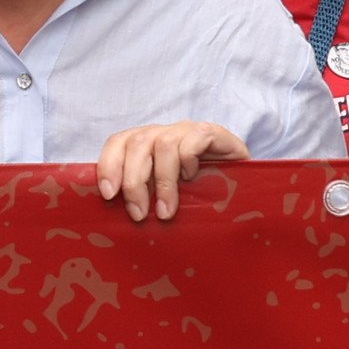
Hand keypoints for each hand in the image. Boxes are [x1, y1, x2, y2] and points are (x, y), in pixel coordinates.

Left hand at [94, 119, 245, 218]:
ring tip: (166, 212)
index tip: (108, 194)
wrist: (240, 190)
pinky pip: (192, 141)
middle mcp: (162, 133)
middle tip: (138, 214)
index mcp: (144, 145)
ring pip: (163, 144)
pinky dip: (188, 162)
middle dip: (133, 181)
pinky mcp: (211, 133)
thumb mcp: (161, 198)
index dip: (108, 165)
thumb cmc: (194, 198)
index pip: (118, 142)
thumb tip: (111, 217)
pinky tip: (193, 179)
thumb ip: (140, 197)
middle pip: (137, 143)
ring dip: (163, 182)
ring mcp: (186, 131)